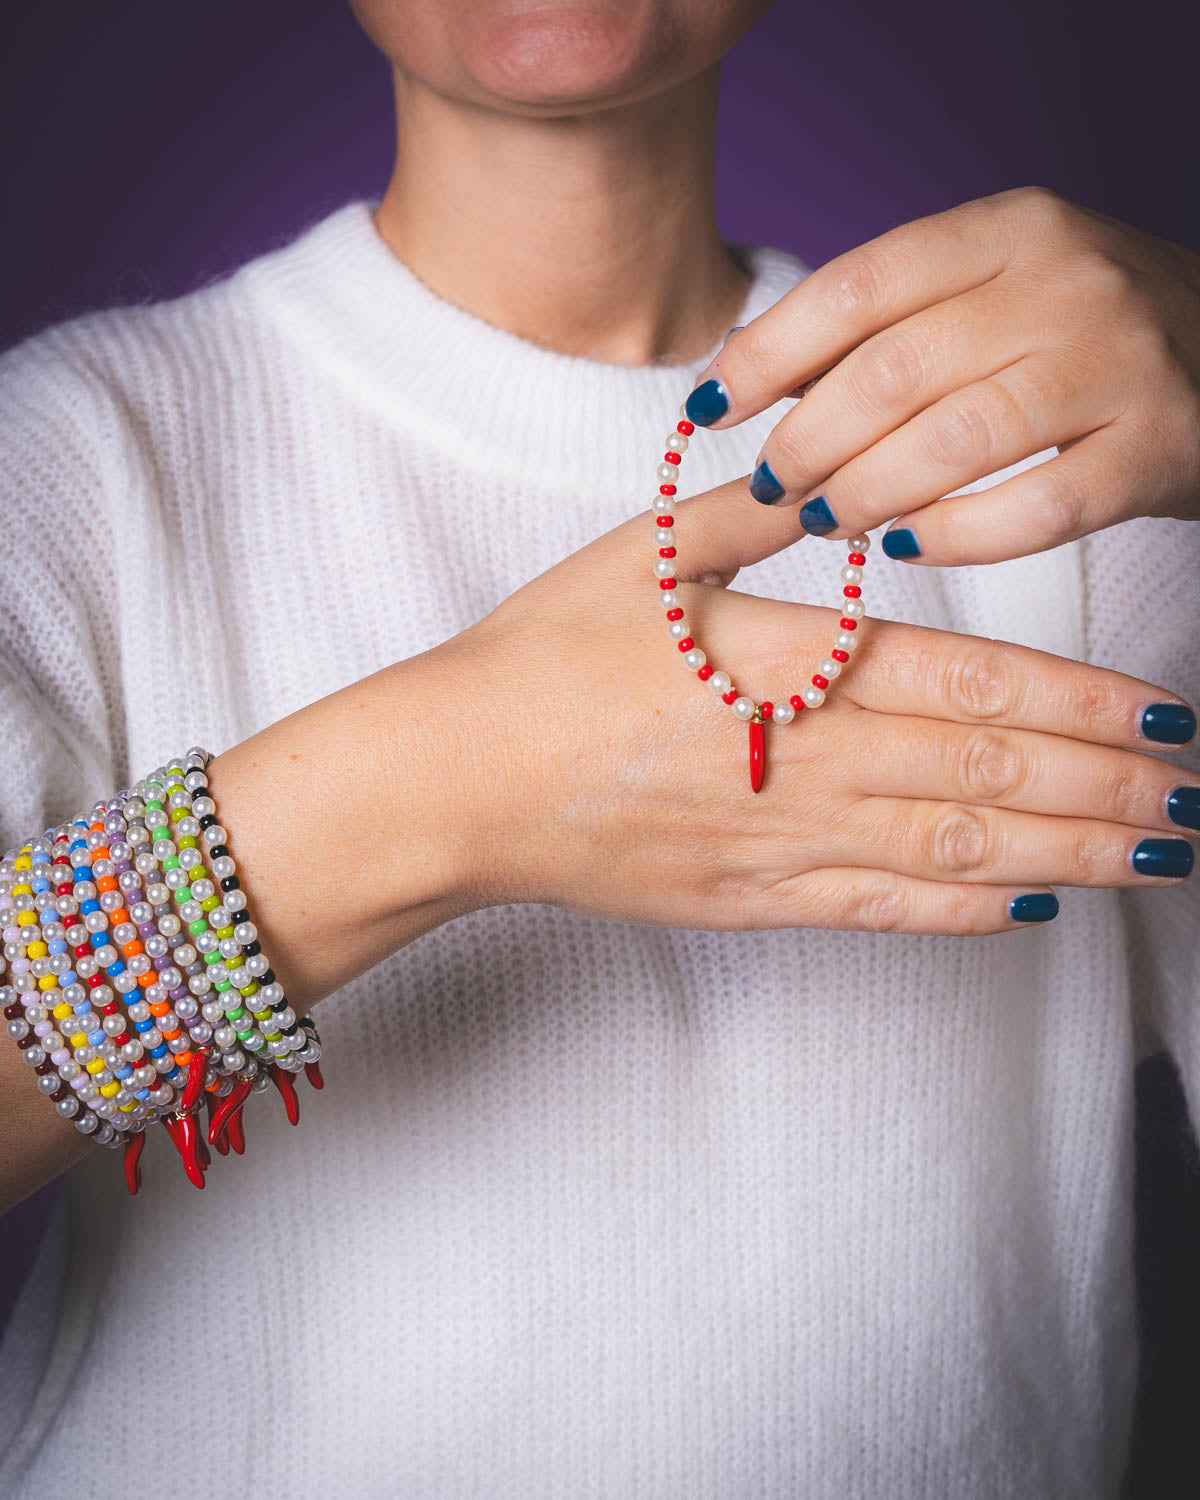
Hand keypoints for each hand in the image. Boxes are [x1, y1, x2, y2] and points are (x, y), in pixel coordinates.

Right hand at [449, 475, 1198, 935]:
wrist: (454, 779)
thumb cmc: (538, 656)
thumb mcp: (641, 553)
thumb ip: (755, 512)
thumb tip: (842, 466)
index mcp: (786, 665)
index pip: (969, 681)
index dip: (1077, 701)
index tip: (1164, 712)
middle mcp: (802, 762)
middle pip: (987, 773)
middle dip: (1107, 785)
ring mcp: (780, 843)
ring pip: (953, 852)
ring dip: (1066, 853)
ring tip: (1155, 856)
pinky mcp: (747, 900)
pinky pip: (877, 912)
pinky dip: (963, 913)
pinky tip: (1033, 910)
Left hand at [682, 185, 1199, 562]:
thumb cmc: (1088, 337)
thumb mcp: (999, 291)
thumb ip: (896, 324)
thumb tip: (753, 377)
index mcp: (1012, 229)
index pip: (858, 285)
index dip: (768, 353)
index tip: (711, 406)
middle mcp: (1066, 282)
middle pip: (891, 372)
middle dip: (807, 441)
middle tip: (774, 485)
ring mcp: (1118, 364)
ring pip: (952, 443)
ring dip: (866, 494)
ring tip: (828, 520)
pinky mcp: (1155, 449)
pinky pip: (1031, 510)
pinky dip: (954, 537)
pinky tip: (909, 548)